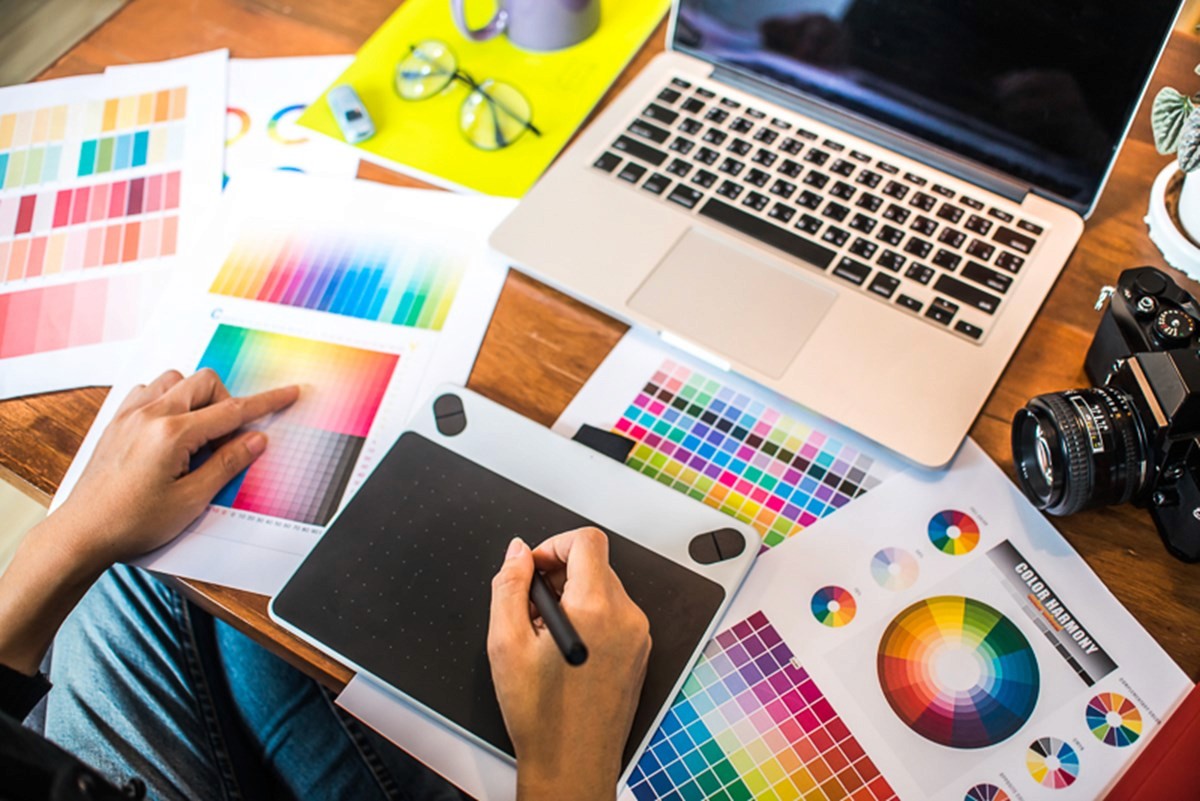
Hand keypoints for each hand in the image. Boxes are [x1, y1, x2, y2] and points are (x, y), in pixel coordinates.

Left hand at [0, 368, 296, 676]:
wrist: (82, 533)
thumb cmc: (132, 522)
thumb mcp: (192, 500)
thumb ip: (227, 463)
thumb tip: (256, 439)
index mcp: (173, 433)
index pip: (232, 410)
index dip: (267, 402)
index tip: (289, 393)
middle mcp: (150, 415)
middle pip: (205, 383)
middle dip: (226, 403)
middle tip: (227, 439)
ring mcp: (130, 415)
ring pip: (176, 380)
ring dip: (196, 399)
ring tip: (198, 434)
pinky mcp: (117, 422)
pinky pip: (149, 391)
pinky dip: (169, 401)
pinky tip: (171, 431)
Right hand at [488, 528, 650, 800]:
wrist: (573, 765)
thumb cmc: (542, 716)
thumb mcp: (506, 643)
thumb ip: (509, 586)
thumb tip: (518, 552)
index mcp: (597, 608)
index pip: (587, 540)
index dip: (554, 545)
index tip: (535, 568)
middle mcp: (626, 617)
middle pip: (595, 564)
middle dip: (559, 575)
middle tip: (531, 609)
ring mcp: (637, 636)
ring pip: (604, 589)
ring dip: (572, 597)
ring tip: (544, 637)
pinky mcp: (639, 653)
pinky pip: (614, 614)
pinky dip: (589, 618)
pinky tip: (564, 651)